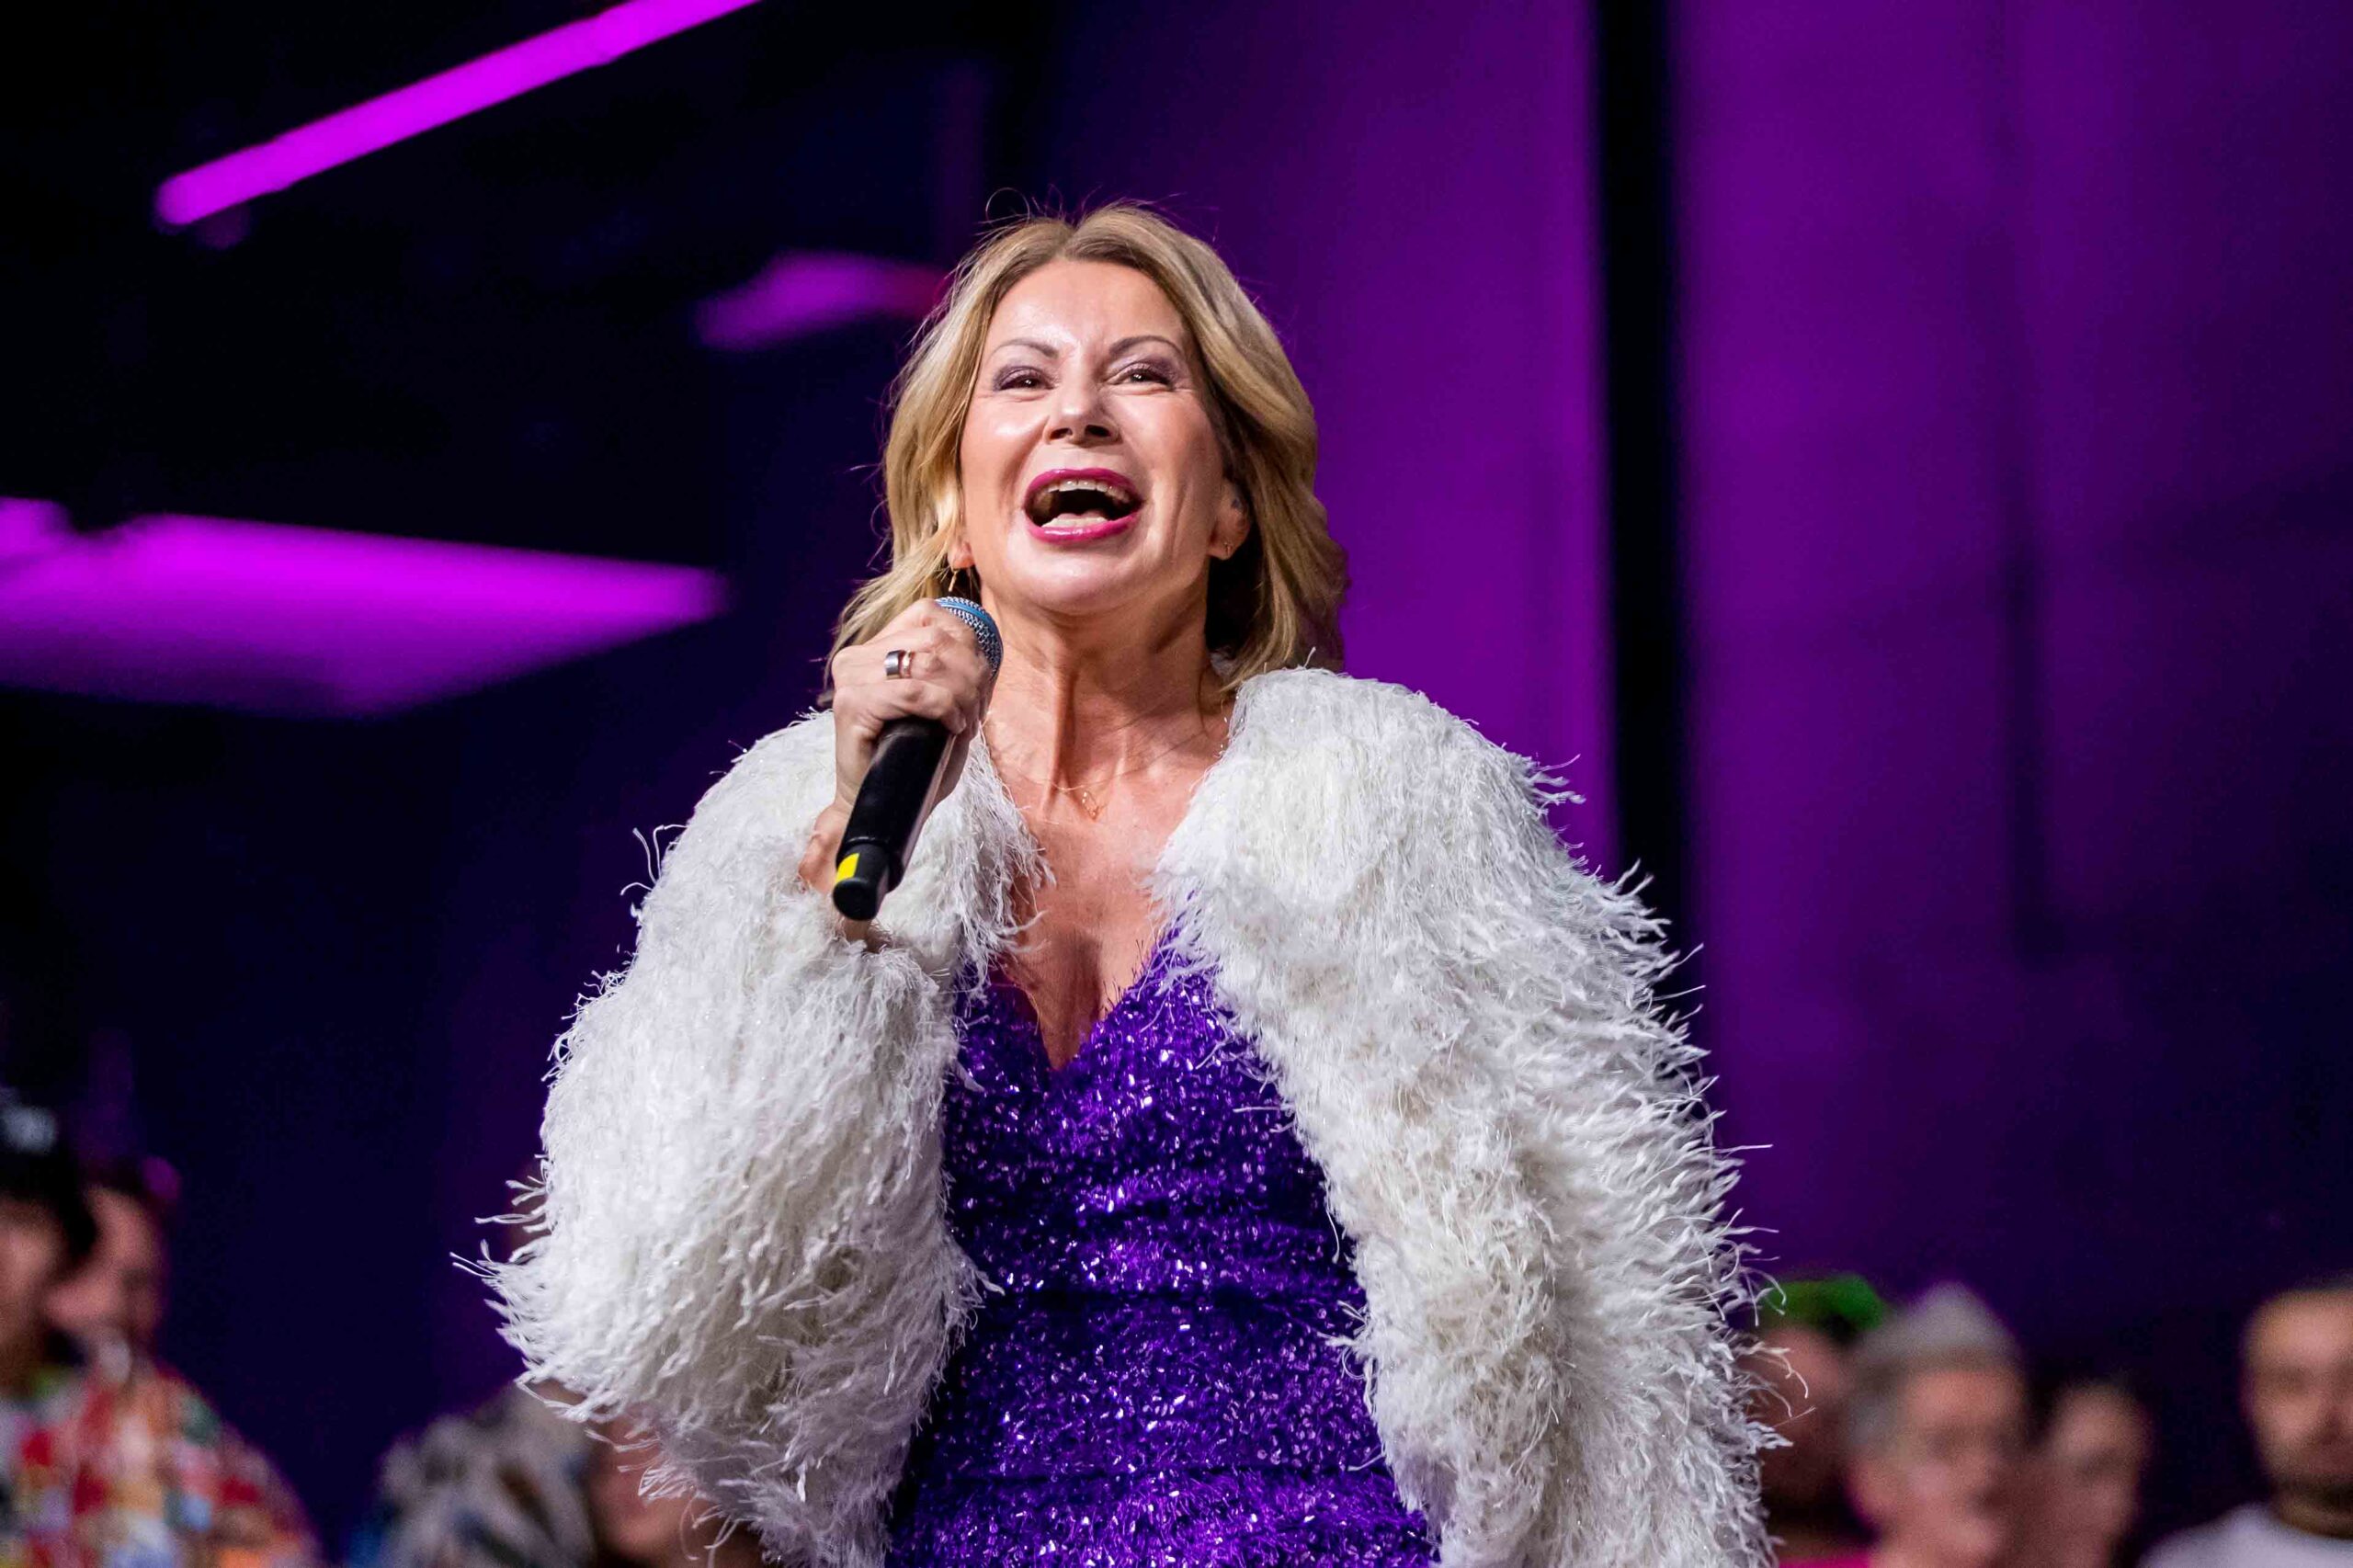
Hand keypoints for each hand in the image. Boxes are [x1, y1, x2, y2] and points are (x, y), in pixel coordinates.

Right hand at [798, 600, 993, 896]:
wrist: (878, 804)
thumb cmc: (911, 756)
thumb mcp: (939, 703)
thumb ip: (953, 670)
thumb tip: (984, 650)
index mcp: (876, 644)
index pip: (934, 616)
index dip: (969, 647)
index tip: (980, 687)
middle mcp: (858, 654)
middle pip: (937, 638)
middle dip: (972, 674)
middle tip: (977, 709)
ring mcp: (850, 677)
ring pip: (929, 663)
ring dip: (962, 693)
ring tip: (966, 720)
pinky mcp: (851, 704)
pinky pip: (914, 692)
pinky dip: (944, 708)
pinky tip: (952, 726)